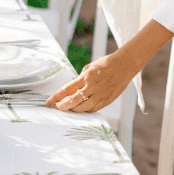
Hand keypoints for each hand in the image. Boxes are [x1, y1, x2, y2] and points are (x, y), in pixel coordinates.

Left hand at [45, 18, 173, 112]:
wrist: (124, 65)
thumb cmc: (105, 64)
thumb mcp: (89, 67)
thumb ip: (80, 79)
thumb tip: (72, 89)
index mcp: (86, 77)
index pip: (66, 89)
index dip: (56, 97)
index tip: (49, 102)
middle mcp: (92, 87)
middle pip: (74, 101)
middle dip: (63, 106)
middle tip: (57, 108)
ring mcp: (100, 95)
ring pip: (83, 108)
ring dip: (74, 110)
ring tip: (68, 109)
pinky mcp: (107, 100)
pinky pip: (94, 109)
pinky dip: (86, 110)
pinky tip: (81, 109)